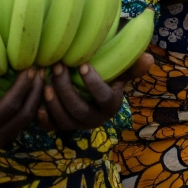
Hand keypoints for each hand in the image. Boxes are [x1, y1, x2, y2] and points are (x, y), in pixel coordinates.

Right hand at [0, 69, 43, 149]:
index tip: (31, 67)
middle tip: (41, 69)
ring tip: (41, 76)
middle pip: (23, 114)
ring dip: (36, 98)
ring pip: (26, 120)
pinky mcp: (0, 139)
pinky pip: (22, 122)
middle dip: (35, 91)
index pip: (11, 106)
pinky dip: (31, 105)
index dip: (23, 86)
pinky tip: (33, 90)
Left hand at [37, 53, 153, 133]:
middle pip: (79, 110)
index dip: (92, 83)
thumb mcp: (122, 68)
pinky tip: (38, 104)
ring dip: (53, 102)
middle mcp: (95, 120)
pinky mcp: (62, 126)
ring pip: (64, 120)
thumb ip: (133, 65)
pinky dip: (44, 118)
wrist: (93, 86)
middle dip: (66, 90)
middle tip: (58, 67)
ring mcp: (77, 125)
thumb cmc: (108, 73)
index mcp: (112, 105)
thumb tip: (149, 59)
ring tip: (46, 82)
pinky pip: (52, 127)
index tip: (83, 65)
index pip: (103, 97)